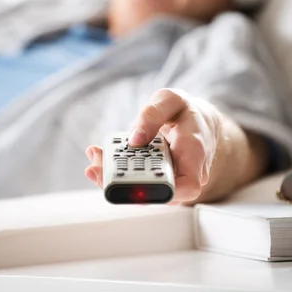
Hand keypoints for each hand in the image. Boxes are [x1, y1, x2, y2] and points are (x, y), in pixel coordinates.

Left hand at [85, 88, 223, 203]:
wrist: (196, 123)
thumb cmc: (186, 112)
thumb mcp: (171, 100)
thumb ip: (153, 114)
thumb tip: (135, 139)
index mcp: (194, 154)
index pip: (188, 186)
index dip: (163, 190)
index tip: (136, 179)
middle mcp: (184, 174)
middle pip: (155, 191)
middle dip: (123, 183)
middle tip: (97, 166)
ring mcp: (169, 181)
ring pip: (142, 190)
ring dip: (113, 177)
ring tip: (95, 156)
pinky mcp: (154, 179)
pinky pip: (136, 181)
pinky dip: (115, 171)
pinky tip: (99, 156)